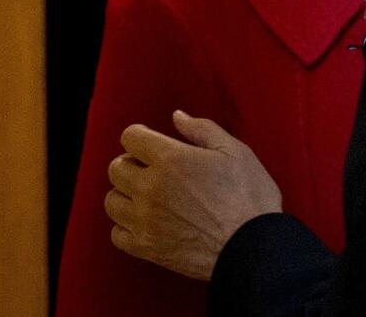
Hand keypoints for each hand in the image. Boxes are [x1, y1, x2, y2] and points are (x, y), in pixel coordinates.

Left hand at [105, 109, 281, 279]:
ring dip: (126, 193)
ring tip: (147, 195)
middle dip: (131, 162)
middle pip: (116, 168)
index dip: (140, 135)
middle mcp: (151, 188)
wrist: (253, 246)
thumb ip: (202, 130)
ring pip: (112, 200)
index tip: (150, 141)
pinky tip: (146, 220)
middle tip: (150, 167)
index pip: (131, 138)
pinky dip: (126, 225)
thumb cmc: (249, 197)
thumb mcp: (234, 151)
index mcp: (171, 159)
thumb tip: (178, 117)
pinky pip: (117, 233)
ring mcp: (145, 220)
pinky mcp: (147, 247)